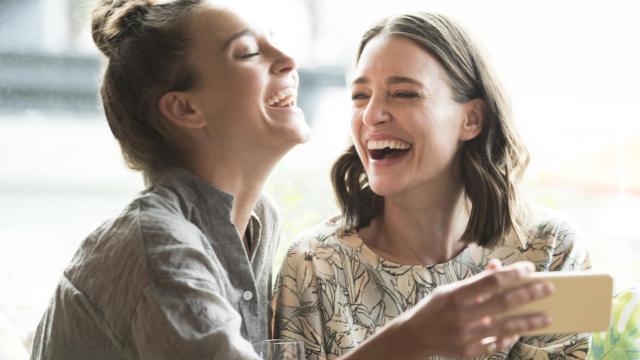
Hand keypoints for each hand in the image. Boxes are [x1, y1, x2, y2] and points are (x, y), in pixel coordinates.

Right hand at [397, 260, 553, 358]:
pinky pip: (496, 344)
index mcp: (456, 295)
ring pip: (506, 327)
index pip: (491, 281)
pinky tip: (521, 332)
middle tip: (548, 288)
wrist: (413, 337)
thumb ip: (475, 281)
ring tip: (547, 316)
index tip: (530, 268)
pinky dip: (510, 338)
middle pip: (503, 303)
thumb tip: (499, 267)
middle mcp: (461, 315)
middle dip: (529, 294)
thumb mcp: (449, 290)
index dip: (513, 274)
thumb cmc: (434, 309)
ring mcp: (465, 335)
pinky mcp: (468, 352)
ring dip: (529, 322)